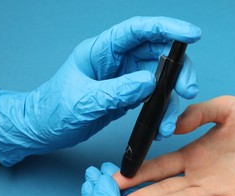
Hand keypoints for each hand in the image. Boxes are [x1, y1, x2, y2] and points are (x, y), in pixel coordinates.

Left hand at [0, 16, 200, 165]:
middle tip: (188, 90)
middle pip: (157, 53)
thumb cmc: (52, 109)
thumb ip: (116, 91)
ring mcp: (123, 79)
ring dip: (171, 98)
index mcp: (101, 50)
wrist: (43, 129)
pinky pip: (152, 98)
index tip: (191, 34)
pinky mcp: (126, 96)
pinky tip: (161, 126)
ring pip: (159, 78)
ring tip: (169, 123)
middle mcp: (116, 60)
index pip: (138, 30)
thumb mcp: (82, 100)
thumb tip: (150, 82)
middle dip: (178, 69)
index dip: (166, 27)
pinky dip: (161, 111)